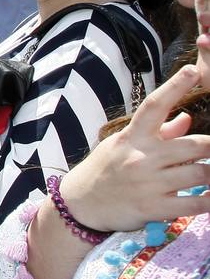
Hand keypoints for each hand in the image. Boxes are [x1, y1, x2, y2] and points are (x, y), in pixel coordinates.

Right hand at [61, 65, 209, 232]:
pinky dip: (209, 201)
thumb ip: (159, 132)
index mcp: (133, 137)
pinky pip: (194, 204)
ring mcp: (148, 184)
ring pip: (200, 174)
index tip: (194, 70)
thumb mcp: (124, 144)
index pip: (155, 106)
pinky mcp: (154, 208)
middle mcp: (141, 157)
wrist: (81, 203)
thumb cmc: (105, 168)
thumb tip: (187, 118)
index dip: (176, 87)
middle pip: (195, 145)